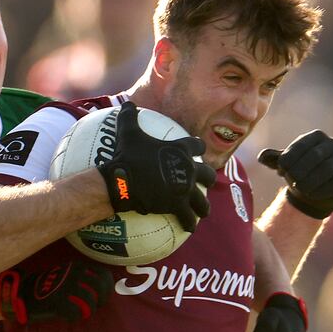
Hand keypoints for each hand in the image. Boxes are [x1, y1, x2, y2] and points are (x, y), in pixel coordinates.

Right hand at [0, 260, 113, 324]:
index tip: (101, 296)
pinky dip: (73, 317)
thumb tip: (104, 287)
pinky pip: (76, 314)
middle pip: (101, 289)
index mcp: (78, 266)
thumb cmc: (50, 286)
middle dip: (100, 300)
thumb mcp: (68, 274)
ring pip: (90, 303)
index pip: (104, 275)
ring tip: (78, 311)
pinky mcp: (59, 301)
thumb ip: (84, 277)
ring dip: (86, 310)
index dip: (106, 288)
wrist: (25, 293)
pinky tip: (67, 315)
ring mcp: (67, 287)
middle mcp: (75, 274)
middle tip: (92, 306)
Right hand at [97, 102, 215, 231]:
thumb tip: (127, 103)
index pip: (198, 146)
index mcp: (181, 150)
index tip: (197, 150)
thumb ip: (129, 116)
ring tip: (202, 211)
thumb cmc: (127, 156)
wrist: (125, 180)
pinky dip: (189, 223)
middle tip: (205, 182)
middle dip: (207, 178)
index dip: (198, 148)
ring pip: (202, 201)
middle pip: (207, 174)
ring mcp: (185, 189)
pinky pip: (188, 218)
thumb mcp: (127, 131)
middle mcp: (188, 169)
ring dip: (203, 206)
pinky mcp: (178, 206)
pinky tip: (190, 228)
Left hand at [258, 130, 332, 218]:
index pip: (301, 145)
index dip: (288, 160)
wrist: (315, 188)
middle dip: (300, 171)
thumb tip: (261, 157)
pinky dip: (324, 190)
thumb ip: (273, 158)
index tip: (280, 171)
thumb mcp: (285, 163)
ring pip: (327, 169)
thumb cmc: (299, 171)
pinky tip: (313, 194)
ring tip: (300, 189)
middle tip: (291, 182)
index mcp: (316, 136)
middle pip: (315, 156)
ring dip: (311, 182)